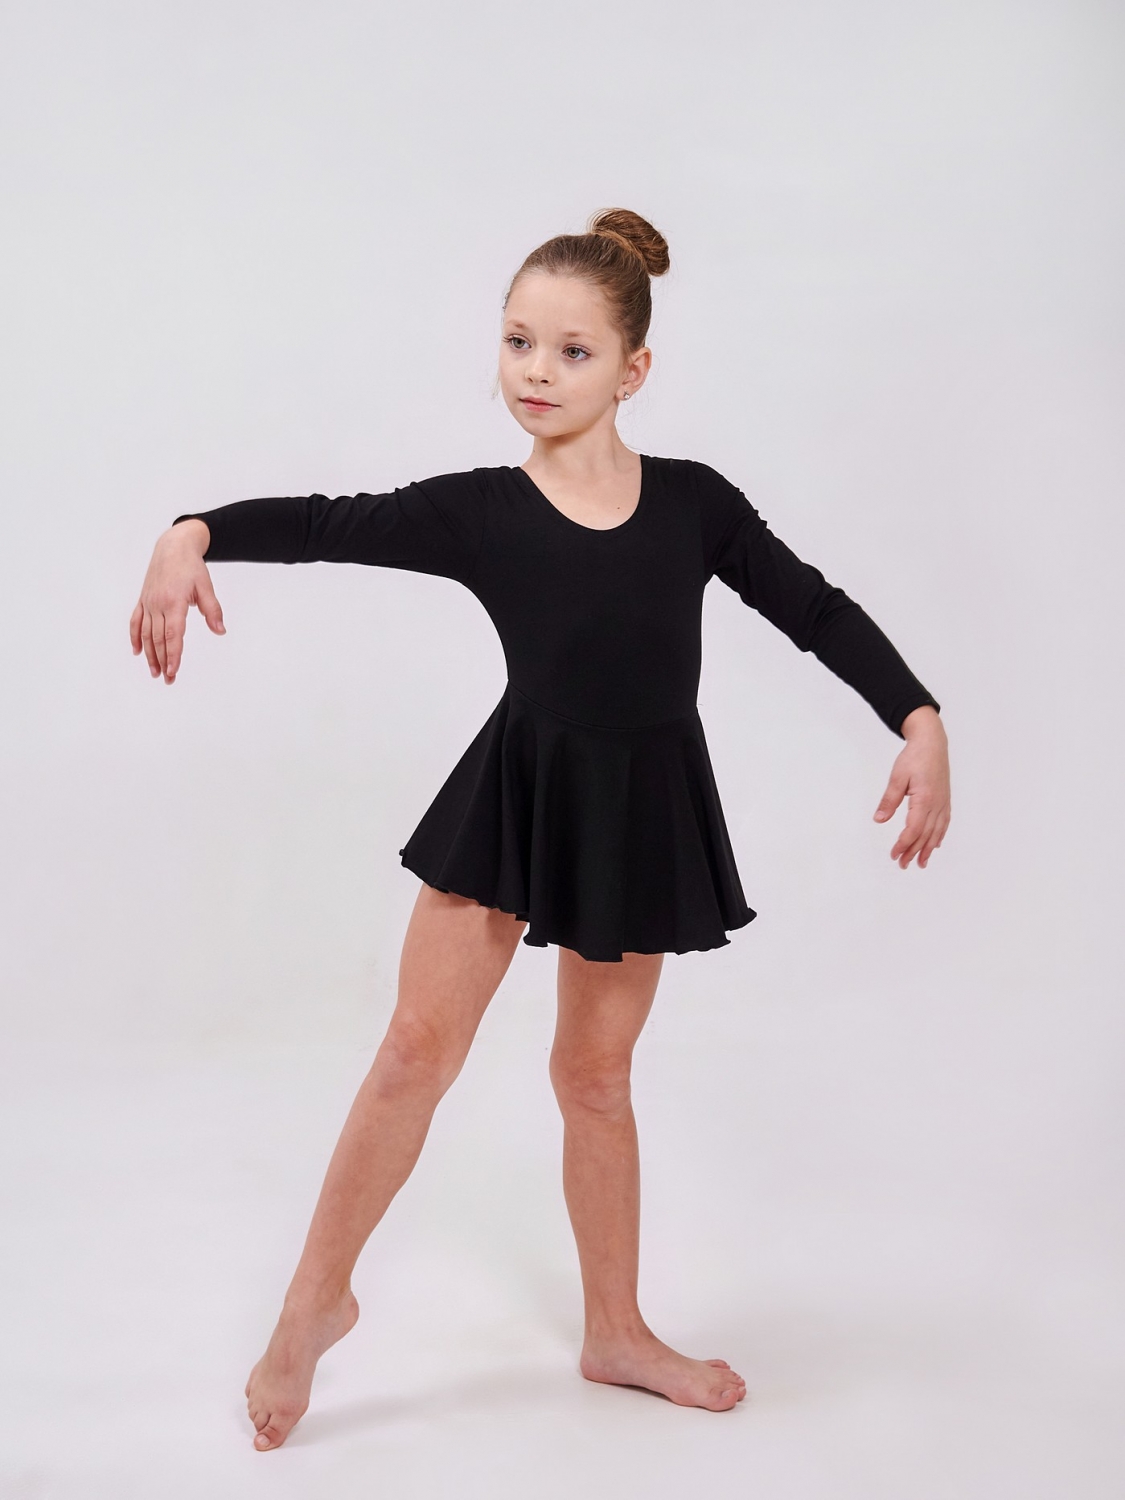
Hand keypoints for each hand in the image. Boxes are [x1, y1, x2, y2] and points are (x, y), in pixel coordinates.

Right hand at [129, 519, 224, 683]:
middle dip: (163, 661)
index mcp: (174, 602)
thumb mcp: (206, 586)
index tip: (174, 671)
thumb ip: (213, 610)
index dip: (173, 655)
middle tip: (168, 680)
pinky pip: (136, 621)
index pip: (173, 635)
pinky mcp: (143, 599)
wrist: (172, 547)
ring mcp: (148, 602)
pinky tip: (137, 651)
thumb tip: (220, 631)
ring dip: (149, 655)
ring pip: (146, 633)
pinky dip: (135, 637)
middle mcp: (158, 604)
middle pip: (159, 638)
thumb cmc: (191, 566)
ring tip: (155, 672)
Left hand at [873, 707, 949, 868]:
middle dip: (914, 852)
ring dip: (928, 849)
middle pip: (925, 835)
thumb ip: (889, 800)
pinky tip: (935, 844)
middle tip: (902, 865)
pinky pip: (944, 823)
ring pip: (937, 832)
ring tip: (921, 863)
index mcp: (925, 799)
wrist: (933, 742)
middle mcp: (937, 804)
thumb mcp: (897, 777)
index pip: (914, 829)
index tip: (893, 854)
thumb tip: (879, 819)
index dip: (903, 844)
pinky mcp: (945, 800)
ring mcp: (944, 803)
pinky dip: (939, 836)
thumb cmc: (914, 757)